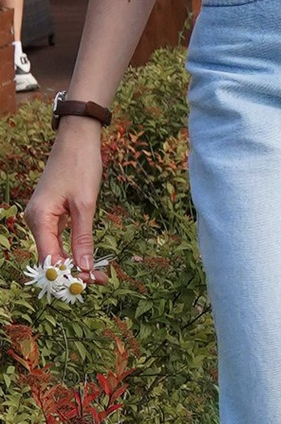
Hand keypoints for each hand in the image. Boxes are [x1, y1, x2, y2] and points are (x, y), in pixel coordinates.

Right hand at [26, 116, 102, 280]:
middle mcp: (36, 220)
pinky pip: (59, 238)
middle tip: (100, 281)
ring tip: (98, 275)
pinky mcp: (51, 214)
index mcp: (39, 218)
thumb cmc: (80, 165)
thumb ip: (84, 238)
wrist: (77, 138)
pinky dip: (73, 249)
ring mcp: (42, 217)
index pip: (49, 258)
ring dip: (75, 262)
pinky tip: (89, 258)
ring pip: (56, 249)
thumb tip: (85, 268)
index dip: (68, 274)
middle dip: (73, 271)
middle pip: (51, 256)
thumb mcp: (86, 204)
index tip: (89, 285)